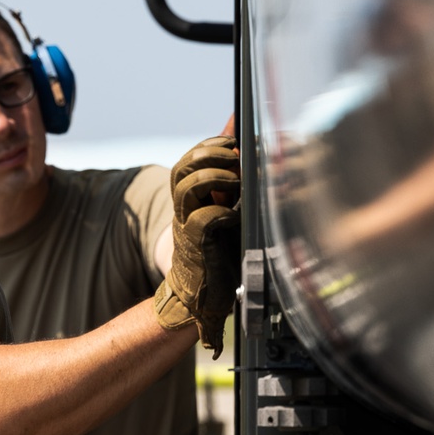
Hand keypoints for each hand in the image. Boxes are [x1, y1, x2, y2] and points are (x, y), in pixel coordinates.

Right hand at [154, 136, 240, 357]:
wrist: (202, 294)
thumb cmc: (220, 250)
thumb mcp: (229, 210)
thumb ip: (234, 184)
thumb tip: (249, 152)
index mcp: (190, 198)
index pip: (189, 159)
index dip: (209, 144)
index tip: (232, 140)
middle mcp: (184, 208)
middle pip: (184, 167)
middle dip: (210, 154)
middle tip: (235, 157)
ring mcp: (186, 225)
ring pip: (187, 187)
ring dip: (214, 177)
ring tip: (236, 181)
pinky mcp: (197, 245)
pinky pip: (203, 219)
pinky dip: (221, 212)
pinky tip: (235, 215)